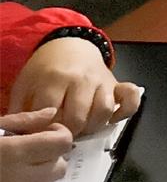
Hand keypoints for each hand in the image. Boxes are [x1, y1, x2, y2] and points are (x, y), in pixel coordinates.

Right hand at [0, 110, 72, 181]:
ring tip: (23, 163)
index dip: (58, 133)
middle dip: (53, 154)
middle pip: (60, 166)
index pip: (63, 143)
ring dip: (44, 172)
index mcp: (16, 152)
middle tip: (33, 147)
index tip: (44, 130)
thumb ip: (24, 120)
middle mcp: (20, 178)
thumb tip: (53, 113)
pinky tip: (12, 179)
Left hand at [9, 38, 139, 137]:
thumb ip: (20, 110)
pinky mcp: (117, 83)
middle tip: (60, 133)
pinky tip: (111, 120)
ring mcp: (102, 81)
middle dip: (67, 132)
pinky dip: (124, 113)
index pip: (51, 114)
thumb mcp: (24, 85)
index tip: (40, 133)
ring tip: (80, 128)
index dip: (44, 129)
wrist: (70, 45)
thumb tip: (21, 135)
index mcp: (55, 79)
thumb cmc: (44, 69)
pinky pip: (131, 99)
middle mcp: (81, 80)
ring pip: (103, 112)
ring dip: (91, 127)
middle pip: (78, 117)